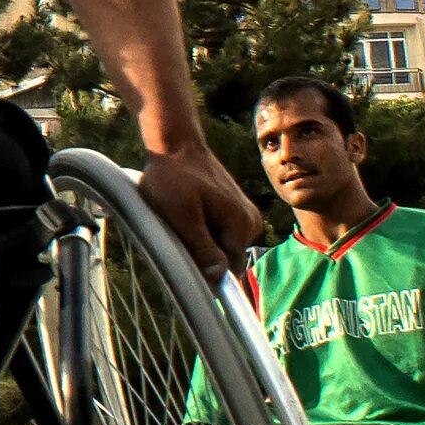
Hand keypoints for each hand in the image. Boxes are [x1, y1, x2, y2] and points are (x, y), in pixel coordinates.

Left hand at [134, 145, 262, 281]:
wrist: (174, 144)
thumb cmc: (174, 177)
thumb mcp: (181, 216)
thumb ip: (202, 249)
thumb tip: (219, 280)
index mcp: (242, 225)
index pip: (229, 271)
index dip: (205, 273)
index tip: (184, 262)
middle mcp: (250, 223)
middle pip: (224, 259)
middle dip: (200, 254)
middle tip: (176, 231)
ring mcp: (243, 216)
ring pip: (219, 246)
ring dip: (198, 241)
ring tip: (180, 218)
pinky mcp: (232, 211)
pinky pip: (216, 233)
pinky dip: (200, 230)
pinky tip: (186, 214)